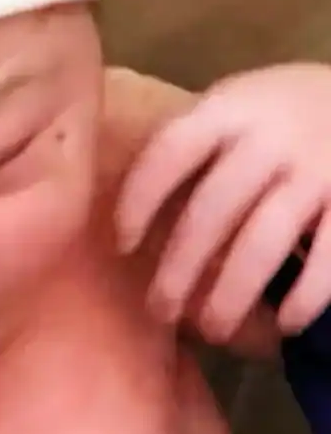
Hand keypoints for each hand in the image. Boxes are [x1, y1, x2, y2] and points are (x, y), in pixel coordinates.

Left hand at [116, 63, 330, 341]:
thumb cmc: (279, 110)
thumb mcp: (233, 105)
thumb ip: (193, 142)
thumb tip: (132, 208)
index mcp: (226, 111)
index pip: (169, 154)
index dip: (139, 201)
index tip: (123, 246)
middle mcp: (269, 139)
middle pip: (212, 209)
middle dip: (181, 266)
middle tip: (160, 309)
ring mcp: (316, 170)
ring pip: (263, 241)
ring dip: (233, 291)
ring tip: (214, 328)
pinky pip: (330, 256)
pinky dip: (307, 295)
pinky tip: (283, 323)